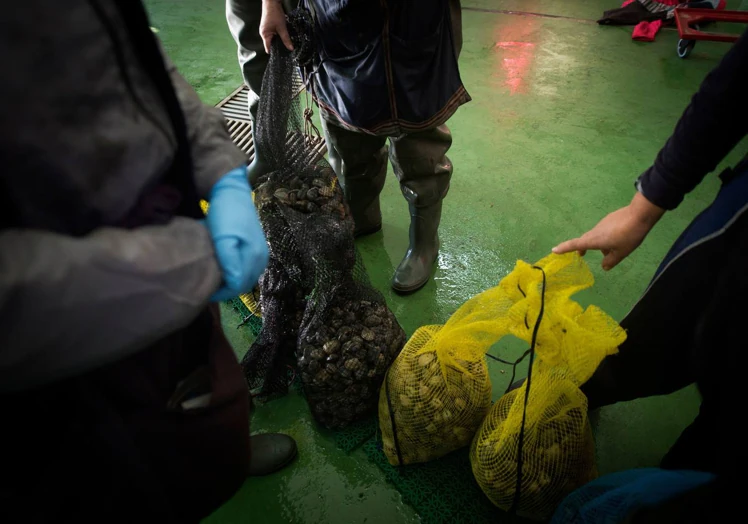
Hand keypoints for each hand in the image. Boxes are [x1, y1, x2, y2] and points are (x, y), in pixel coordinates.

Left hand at [206, 166, 268, 301]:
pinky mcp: (255, 248)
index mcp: (254, 258)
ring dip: (228, 280)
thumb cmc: (226, 214)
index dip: (220, 291)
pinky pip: (245, 269)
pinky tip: (220, 266)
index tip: (202, 289)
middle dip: (224, 288)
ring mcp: (260, 254)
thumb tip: (232, 284)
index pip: (237, 287)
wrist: (232, 191)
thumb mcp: (224, 238)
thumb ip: (230, 262)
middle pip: (242, 285)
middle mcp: (261, 259)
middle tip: (205, 284)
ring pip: (244, 278)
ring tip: (211, 276)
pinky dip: (232, 272)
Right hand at [260, 0, 293, 53]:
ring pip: (273, 38)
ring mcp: (265, 29)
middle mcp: (263, 33)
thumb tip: (290, 48)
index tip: (282, 56)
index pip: (268, 48)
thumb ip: (286, 39)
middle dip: (278, 45)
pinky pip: (273, 33)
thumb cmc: (274, 14)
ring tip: (285, 41)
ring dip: (279, 39)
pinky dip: (278, 34)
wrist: (272, 2)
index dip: (275, 52)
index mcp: (265, 35)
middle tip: (287, 49)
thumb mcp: (282, 27)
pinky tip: (283, 34)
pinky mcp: (268, 26)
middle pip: (271, 43)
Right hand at [552, 192, 664, 270]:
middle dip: (583, 248)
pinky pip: (604, 231)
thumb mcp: (621, 253)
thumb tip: (604, 266)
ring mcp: (602, 224)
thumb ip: (611, 261)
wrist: (639, 215)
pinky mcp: (609, 219)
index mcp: (594, 240)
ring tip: (613, 251)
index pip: (575, 245)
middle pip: (585, 240)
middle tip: (582, 255)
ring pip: (597, 236)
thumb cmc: (628, 236)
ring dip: (600, 244)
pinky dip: (607, 237)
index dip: (564, 248)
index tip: (554, 250)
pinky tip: (620, 239)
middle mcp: (595, 231)